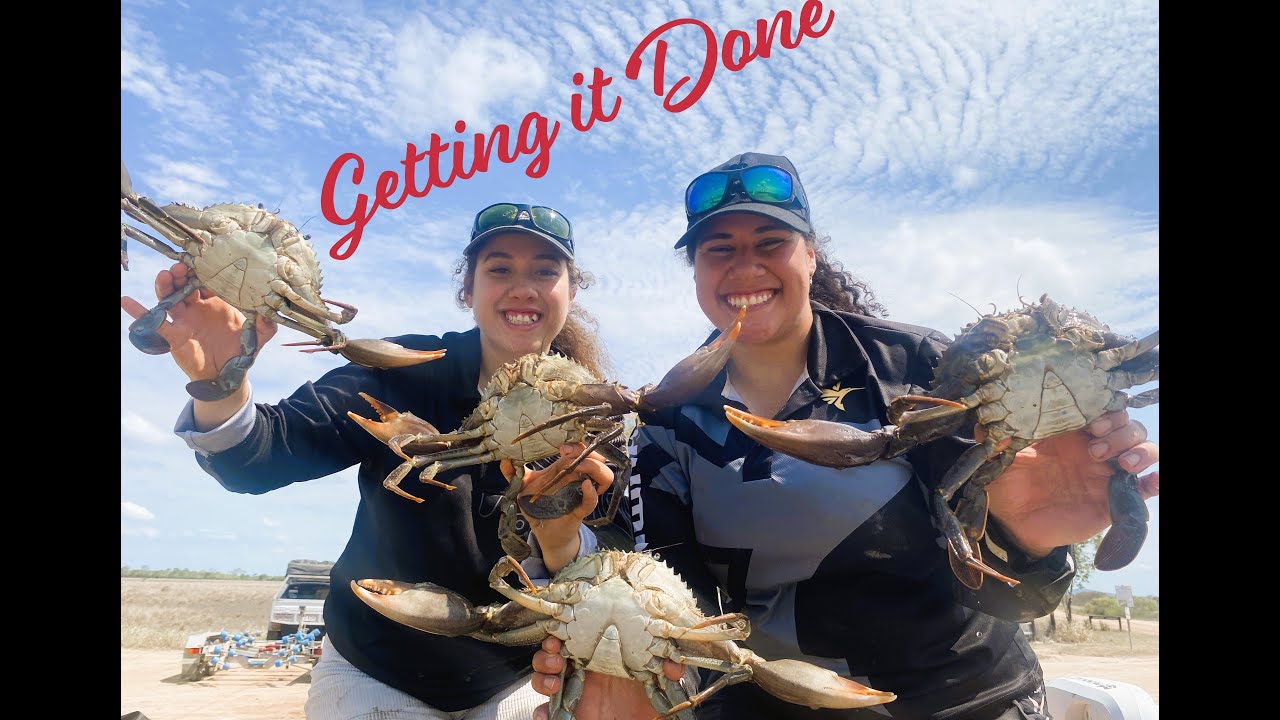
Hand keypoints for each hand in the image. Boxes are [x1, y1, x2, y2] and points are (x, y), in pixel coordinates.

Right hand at [121, 262, 277, 383]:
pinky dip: (138, 311)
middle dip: (183, 273)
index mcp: (218, 301)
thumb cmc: (242, 351)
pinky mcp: (173, 335)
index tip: (205, 259)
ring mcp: (184, 319)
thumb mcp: (259, 336)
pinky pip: (153, 322)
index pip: (209, 279)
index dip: (206, 270)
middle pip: (185, 283)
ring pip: (169, 297)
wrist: (228, 376)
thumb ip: (266, 324)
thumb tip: (269, 312)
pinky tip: (127, 301)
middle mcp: (199, 306)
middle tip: (183, 266)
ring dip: (165, 285)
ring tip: (165, 276)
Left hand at [505, 443, 613, 573]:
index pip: (580, 449)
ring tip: (580, 466)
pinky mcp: (581, 510)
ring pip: (604, 477)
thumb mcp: (523, 487)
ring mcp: (582, 494)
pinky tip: (585, 485)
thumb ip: (513, 474)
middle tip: (569, 453)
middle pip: (597, 458)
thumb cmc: (537, 508)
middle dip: (587, 451)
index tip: (562, 446)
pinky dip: (591, 493)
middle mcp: (578, 478)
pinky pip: (592, 501)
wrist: (543, 533)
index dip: (576, 444)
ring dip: (595, 468)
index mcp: (566, 469)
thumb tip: (503, 460)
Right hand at [531, 636, 685, 719]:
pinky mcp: (569, 714)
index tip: (560, 636)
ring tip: (554, 683)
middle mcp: (581, 672)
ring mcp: (573, 694)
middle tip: (557, 659)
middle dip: (546, 655)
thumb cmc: (649, 701)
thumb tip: (672, 666)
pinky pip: (546, 712)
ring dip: (542, 678)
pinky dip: (541, 712)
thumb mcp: (661, 681)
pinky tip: (545, 714)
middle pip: (550, 656)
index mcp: (599, 655)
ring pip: (543, 680)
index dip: (561, 634)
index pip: (572, 638)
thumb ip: (668, 669)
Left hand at [985, 410, 1158, 557]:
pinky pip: (1144, 488)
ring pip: (1144, 450)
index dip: (1106, 409)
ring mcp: (1106, 474)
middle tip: (1095, 447)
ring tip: (1120, 463)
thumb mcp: (998, 455)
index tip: (1091, 422)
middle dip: (1121, 431)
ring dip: (1140, 450)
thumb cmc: (1007, 482)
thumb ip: (996, 435)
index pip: (1104, 408)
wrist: (1011, 522)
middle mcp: (1094, 448)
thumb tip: (984, 417)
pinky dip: (1155, 481)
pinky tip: (1152, 480)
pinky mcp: (1113, 501)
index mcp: (1071, 431)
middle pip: (1129, 426)